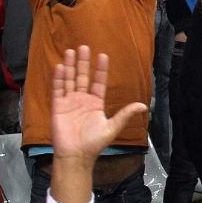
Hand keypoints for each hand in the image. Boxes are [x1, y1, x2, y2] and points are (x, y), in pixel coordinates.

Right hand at [49, 46, 146, 163]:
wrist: (76, 155)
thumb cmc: (94, 143)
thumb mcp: (112, 127)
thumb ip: (125, 115)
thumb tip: (143, 106)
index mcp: (95, 103)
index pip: (98, 82)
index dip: (101, 70)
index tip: (103, 56)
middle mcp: (82, 99)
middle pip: (83, 77)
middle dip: (83, 63)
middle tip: (84, 47)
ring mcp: (69, 102)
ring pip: (70, 80)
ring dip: (71, 66)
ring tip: (71, 51)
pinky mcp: (58, 106)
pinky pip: (58, 89)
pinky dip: (59, 78)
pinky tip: (61, 67)